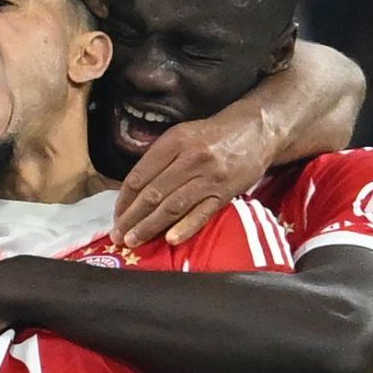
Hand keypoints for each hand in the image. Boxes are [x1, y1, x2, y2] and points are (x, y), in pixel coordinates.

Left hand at [112, 116, 272, 247]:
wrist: (255, 131)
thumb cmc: (211, 135)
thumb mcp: (181, 135)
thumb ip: (159, 158)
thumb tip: (132, 190)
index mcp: (173, 142)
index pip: (140, 175)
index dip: (124, 199)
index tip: (116, 215)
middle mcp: (190, 159)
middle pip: (153, 193)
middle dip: (131, 217)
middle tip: (117, 236)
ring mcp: (209, 177)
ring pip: (173, 206)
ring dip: (150, 226)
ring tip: (133, 240)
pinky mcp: (225, 192)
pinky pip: (202, 213)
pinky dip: (185, 227)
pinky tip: (170, 240)